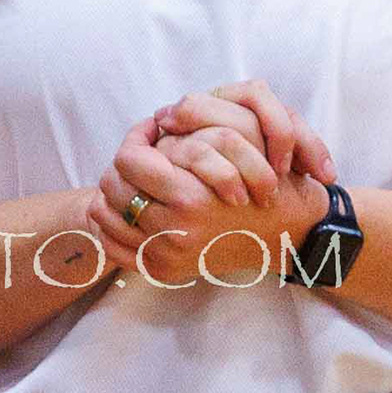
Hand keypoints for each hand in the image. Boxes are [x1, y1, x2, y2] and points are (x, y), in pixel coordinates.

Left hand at [91, 84, 334, 283]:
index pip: (127, 159)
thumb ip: (195, 120)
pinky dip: (113, 224)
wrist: (286, 234)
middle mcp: (173, 232)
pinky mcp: (162, 272)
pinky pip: (112, 245)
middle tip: (144, 155)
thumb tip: (153, 122)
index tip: (151, 130)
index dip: (136, 137)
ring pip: (105, 214)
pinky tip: (132, 209)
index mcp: (190, 197)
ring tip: (139, 180)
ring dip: (117, 192)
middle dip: (126, 164)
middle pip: (112, 185)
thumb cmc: (265, 180)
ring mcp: (165, 257)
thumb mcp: (239, 139)